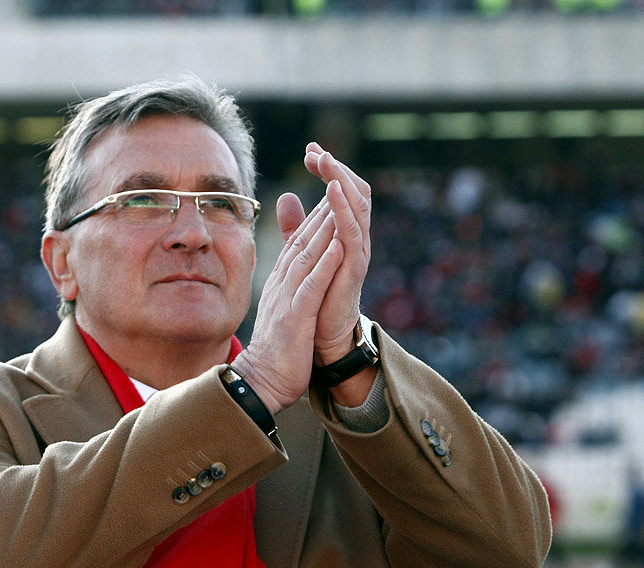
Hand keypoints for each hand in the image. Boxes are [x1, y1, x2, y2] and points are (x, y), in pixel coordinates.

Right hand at [232, 196, 344, 413]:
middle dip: (321, 208)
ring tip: (339, 200)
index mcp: (282, 281)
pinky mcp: (294, 318)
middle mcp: (282, 283)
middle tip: (335, 178)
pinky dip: (324, 265)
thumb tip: (296, 260)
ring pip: (307, 256)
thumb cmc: (276, 347)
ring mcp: (287, 299)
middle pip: (304, 240)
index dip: (317, 213)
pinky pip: (311, 287)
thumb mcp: (283, 306)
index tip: (333, 188)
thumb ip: (290, 279)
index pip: (301, 240)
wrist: (261, 381)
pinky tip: (337, 246)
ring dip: (324, 227)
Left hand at [278, 142, 371, 364]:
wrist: (318, 341)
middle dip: (336, 168)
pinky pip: (353, 233)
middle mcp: (355, 240)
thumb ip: (296, 227)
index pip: (341, 191)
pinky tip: (331, 190)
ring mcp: (357, 254)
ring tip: (325, 160)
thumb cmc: (313, 300)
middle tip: (316, 150)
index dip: (328, 168)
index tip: (309, 150)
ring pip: (357, 207)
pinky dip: (343, 209)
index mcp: (342, 234)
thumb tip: (286, 196)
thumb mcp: (301, 255)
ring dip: (341, 180)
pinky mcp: (352, 270)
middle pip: (355, 192)